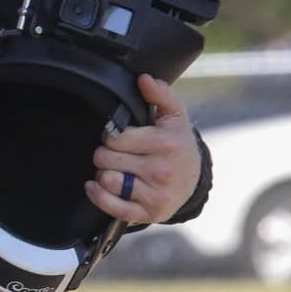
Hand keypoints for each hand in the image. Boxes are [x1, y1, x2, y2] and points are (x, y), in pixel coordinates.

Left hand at [85, 74, 199, 224]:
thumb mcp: (174, 116)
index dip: (110, 135)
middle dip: (104, 154)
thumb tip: (144, 78)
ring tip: (112, 168)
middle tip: (113, 153)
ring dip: (102, 174)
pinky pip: (112, 207)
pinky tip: (96, 185)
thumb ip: (160, 94)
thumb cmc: (178, 144)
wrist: (195, 181)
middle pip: (106, 159)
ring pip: (108, 181)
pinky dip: (98, 195)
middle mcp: (161, 170)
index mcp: (166, 143)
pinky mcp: (148, 213)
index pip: (116, 137)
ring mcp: (155, 194)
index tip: (116, 136)